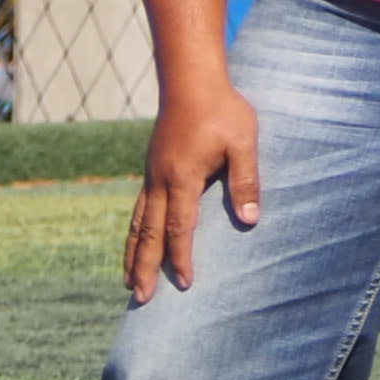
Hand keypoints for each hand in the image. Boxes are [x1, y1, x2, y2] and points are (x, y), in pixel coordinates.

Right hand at [127, 83, 260, 301]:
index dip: (182, 257)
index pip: (180, 227)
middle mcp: (160, 180)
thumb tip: (249, 219)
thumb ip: (246, 180)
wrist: (191, 81)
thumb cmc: (223, 110)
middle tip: (140, 298)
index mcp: (182, 177)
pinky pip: (139, 209)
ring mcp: (152, 175)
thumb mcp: (243, 142)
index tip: (185, 283)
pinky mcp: (152, 169)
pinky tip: (137, 245)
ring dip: (134, 254)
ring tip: (129, 282)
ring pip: (138, 223)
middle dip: (145, 267)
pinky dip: (135, 233)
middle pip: (149, 233)